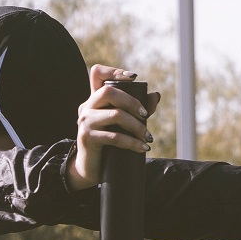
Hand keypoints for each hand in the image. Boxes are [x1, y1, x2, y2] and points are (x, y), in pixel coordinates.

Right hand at [68, 65, 161, 190]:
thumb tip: (155, 96)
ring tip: (148, 137)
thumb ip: (138, 109)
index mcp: (94, 99)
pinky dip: (132, 142)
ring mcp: (85, 122)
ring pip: (115, 115)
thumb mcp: (123, 125)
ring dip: (137, 126)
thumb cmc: (108, 144)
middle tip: (146, 116)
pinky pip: (114, 137)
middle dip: (132, 102)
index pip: (97, 73)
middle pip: (108, 91)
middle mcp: (87, 107)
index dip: (114, 70)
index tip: (133, 77)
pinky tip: (142, 147)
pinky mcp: (87, 137)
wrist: (91, 169)